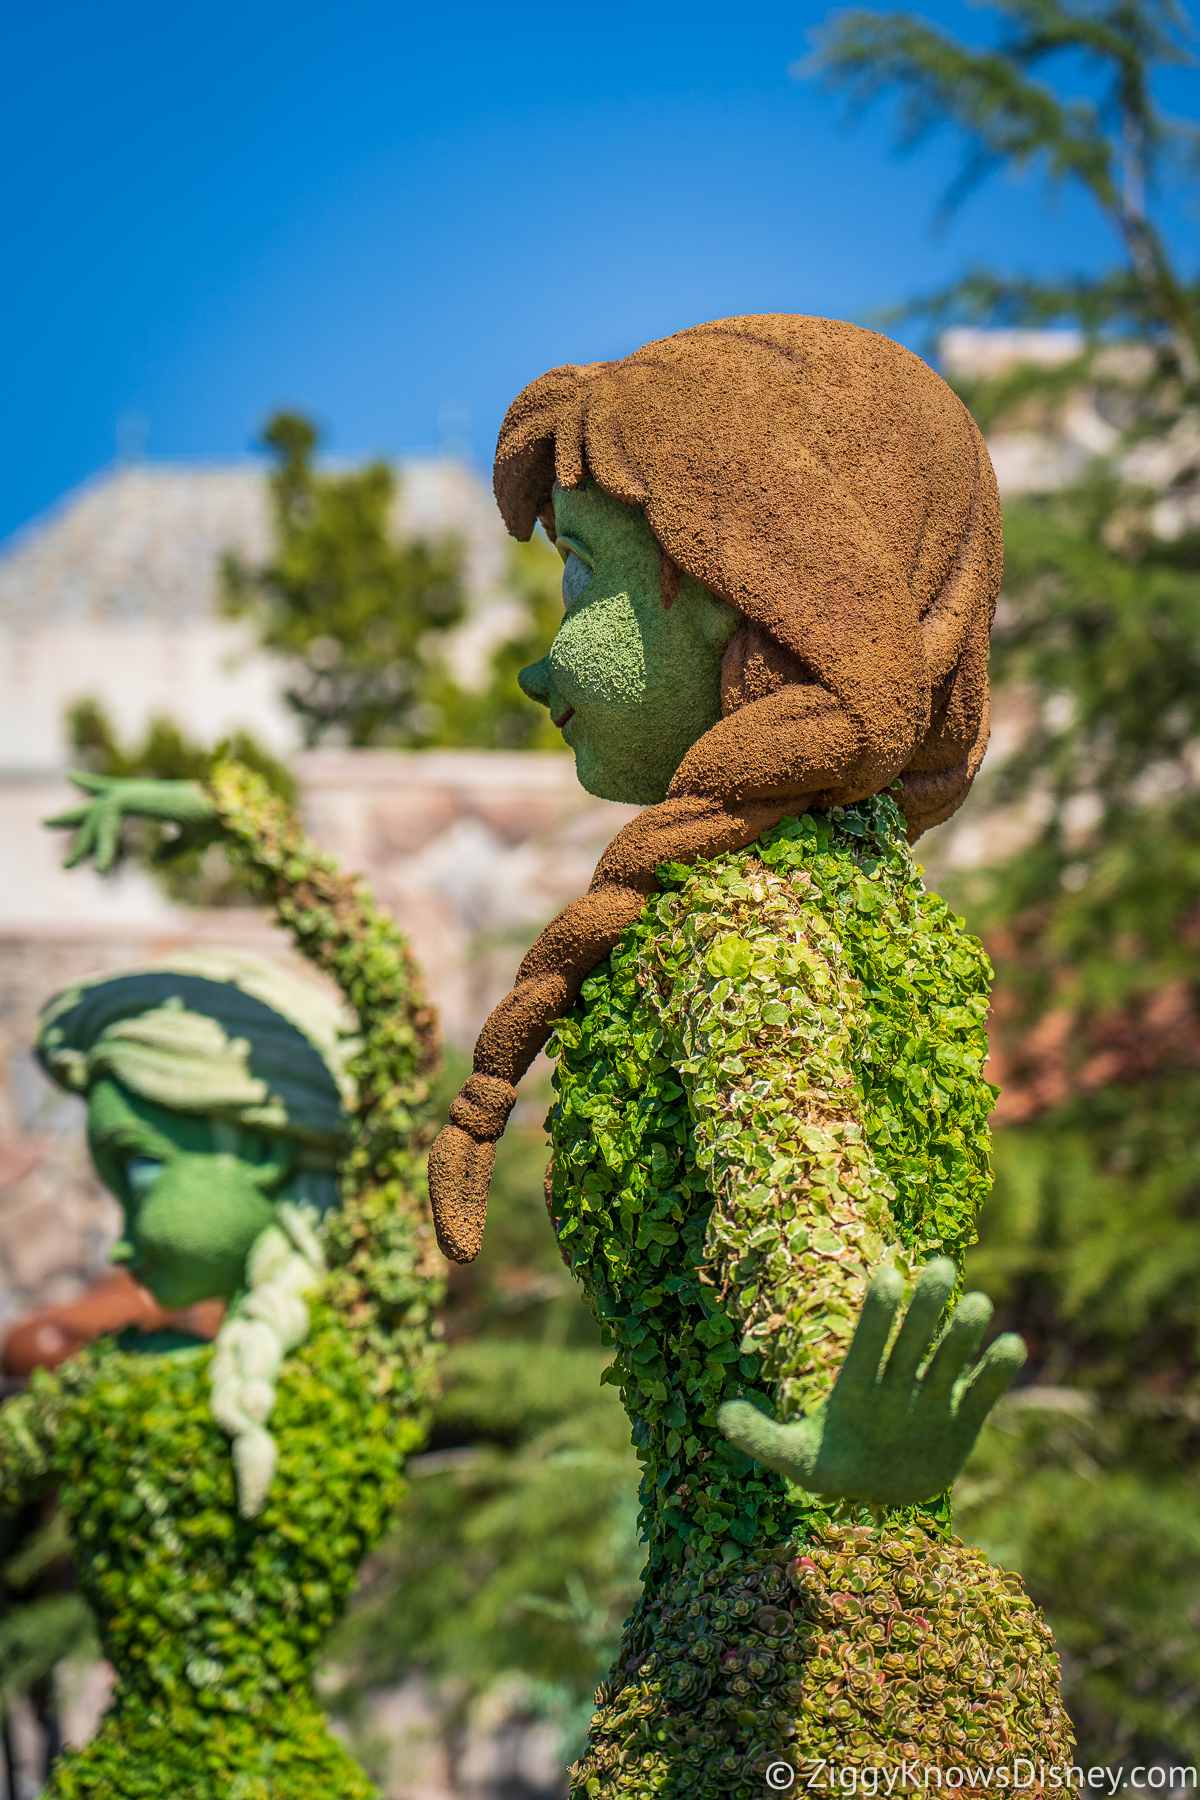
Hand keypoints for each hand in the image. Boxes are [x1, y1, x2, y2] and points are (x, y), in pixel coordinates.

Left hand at [45, 772, 213, 871]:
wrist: (231, 814)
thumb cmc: (217, 824)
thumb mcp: (190, 841)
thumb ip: (171, 848)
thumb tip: (156, 858)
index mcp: (154, 796)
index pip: (117, 788)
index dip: (94, 783)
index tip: (72, 778)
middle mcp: (144, 790)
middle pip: (100, 799)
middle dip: (75, 814)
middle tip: (46, 824)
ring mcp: (141, 793)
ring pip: (101, 815)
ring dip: (85, 843)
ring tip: (68, 867)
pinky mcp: (140, 801)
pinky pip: (111, 822)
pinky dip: (105, 846)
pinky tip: (100, 868)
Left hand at [718, 1258, 1024, 1507]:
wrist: (878, 1493)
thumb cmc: (833, 1464)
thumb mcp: (795, 1459)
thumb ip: (761, 1438)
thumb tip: (721, 1414)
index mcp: (857, 1383)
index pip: (868, 1340)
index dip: (879, 1311)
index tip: (888, 1276)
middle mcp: (896, 1380)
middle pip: (912, 1337)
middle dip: (926, 1305)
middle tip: (941, 1267)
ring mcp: (931, 1396)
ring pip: (948, 1357)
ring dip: (962, 1332)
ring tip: (978, 1304)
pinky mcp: (963, 1418)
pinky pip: (982, 1390)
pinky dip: (995, 1370)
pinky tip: (1010, 1345)